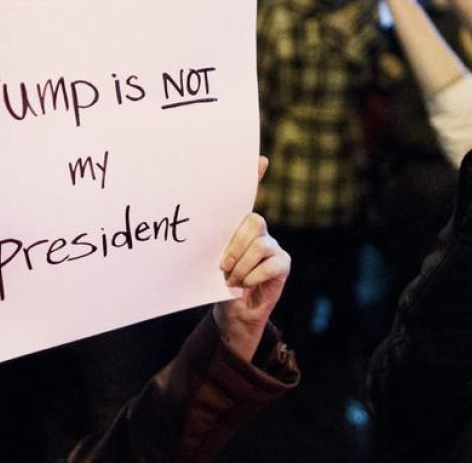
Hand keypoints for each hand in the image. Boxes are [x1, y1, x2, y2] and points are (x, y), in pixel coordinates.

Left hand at [213, 156, 290, 361]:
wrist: (230, 311)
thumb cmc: (214, 281)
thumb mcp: (205, 258)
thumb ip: (208, 243)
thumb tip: (188, 227)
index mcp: (235, 224)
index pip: (247, 194)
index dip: (255, 175)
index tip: (261, 159)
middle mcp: (256, 230)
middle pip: (252, 221)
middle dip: (234, 245)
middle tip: (222, 266)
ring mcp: (272, 245)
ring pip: (259, 244)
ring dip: (241, 266)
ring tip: (231, 279)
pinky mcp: (283, 262)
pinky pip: (270, 263)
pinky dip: (253, 276)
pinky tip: (245, 285)